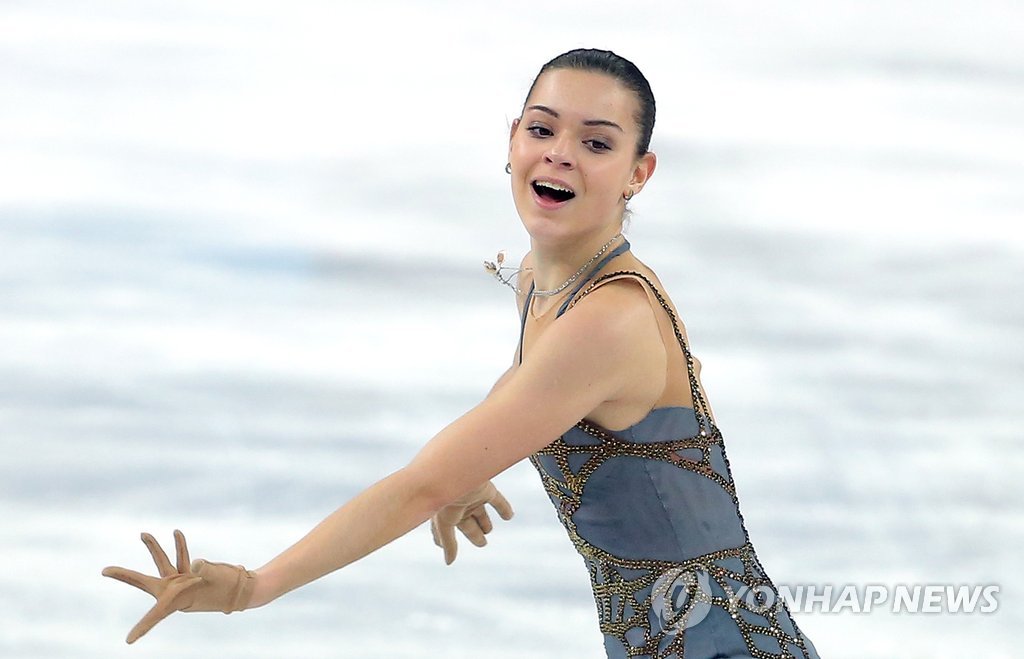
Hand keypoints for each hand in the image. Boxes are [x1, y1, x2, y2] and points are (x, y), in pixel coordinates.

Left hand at [102, 529, 255, 643]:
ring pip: (163, 563)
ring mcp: (182, 582)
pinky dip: (179, 546)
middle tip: (105, 571)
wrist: (245, 588)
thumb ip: (204, 569)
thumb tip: (194, 564)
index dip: (143, 627)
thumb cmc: (230, 587)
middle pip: (145, 583)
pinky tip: (176, 533)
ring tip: (142, 534)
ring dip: (154, 548)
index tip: (129, 641)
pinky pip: (182, 558)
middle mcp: (175, 592)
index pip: (156, 614)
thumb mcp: (216, 578)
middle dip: (126, 576)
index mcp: (179, 600)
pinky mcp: (191, 574)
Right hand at [430, 480, 513, 564]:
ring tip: (489, 530)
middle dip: (474, 533)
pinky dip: (504, 509)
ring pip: (481, 512)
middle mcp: (459, 506)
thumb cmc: (446, 498)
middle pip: (467, 524)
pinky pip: (498, 501)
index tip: (446, 546)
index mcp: (445, 514)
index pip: (445, 530)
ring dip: (485, 521)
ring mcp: (472, 497)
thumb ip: (449, 543)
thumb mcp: (445, 524)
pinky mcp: (486, 489)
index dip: (446, 539)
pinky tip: (510, 516)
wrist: (458, 471)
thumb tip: (449, 562)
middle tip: (482, 543)